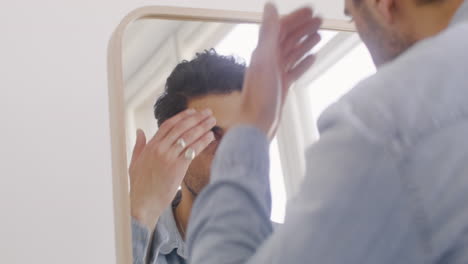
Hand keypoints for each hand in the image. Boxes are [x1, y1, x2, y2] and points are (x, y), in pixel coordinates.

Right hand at [129, 109, 215, 229]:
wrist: (142, 203)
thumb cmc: (140, 186)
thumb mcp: (134, 163)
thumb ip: (138, 146)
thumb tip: (139, 131)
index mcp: (150, 146)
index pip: (168, 125)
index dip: (182, 116)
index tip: (193, 112)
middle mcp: (159, 148)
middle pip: (181, 127)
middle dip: (196, 118)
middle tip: (208, 112)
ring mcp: (168, 157)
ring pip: (188, 136)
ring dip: (202, 126)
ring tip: (212, 121)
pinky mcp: (177, 167)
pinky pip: (192, 150)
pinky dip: (203, 141)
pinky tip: (210, 136)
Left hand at [238, 4, 321, 137]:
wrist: (257, 124)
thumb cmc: (259, 95)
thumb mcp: (265, 60)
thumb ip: (267, 33)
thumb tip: (270, 6)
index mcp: (263, 51)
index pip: (280, 27)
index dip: (295, 18)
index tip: (312, 10)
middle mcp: (268, 60)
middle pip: (288, 38)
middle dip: (303, 27)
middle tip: (320, 20)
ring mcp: (275, 73)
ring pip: (292, 53)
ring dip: (305, 42)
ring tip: (319, 34)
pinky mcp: (281, 86)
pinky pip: (294, 70)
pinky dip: (303, 62)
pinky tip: (313, 57)